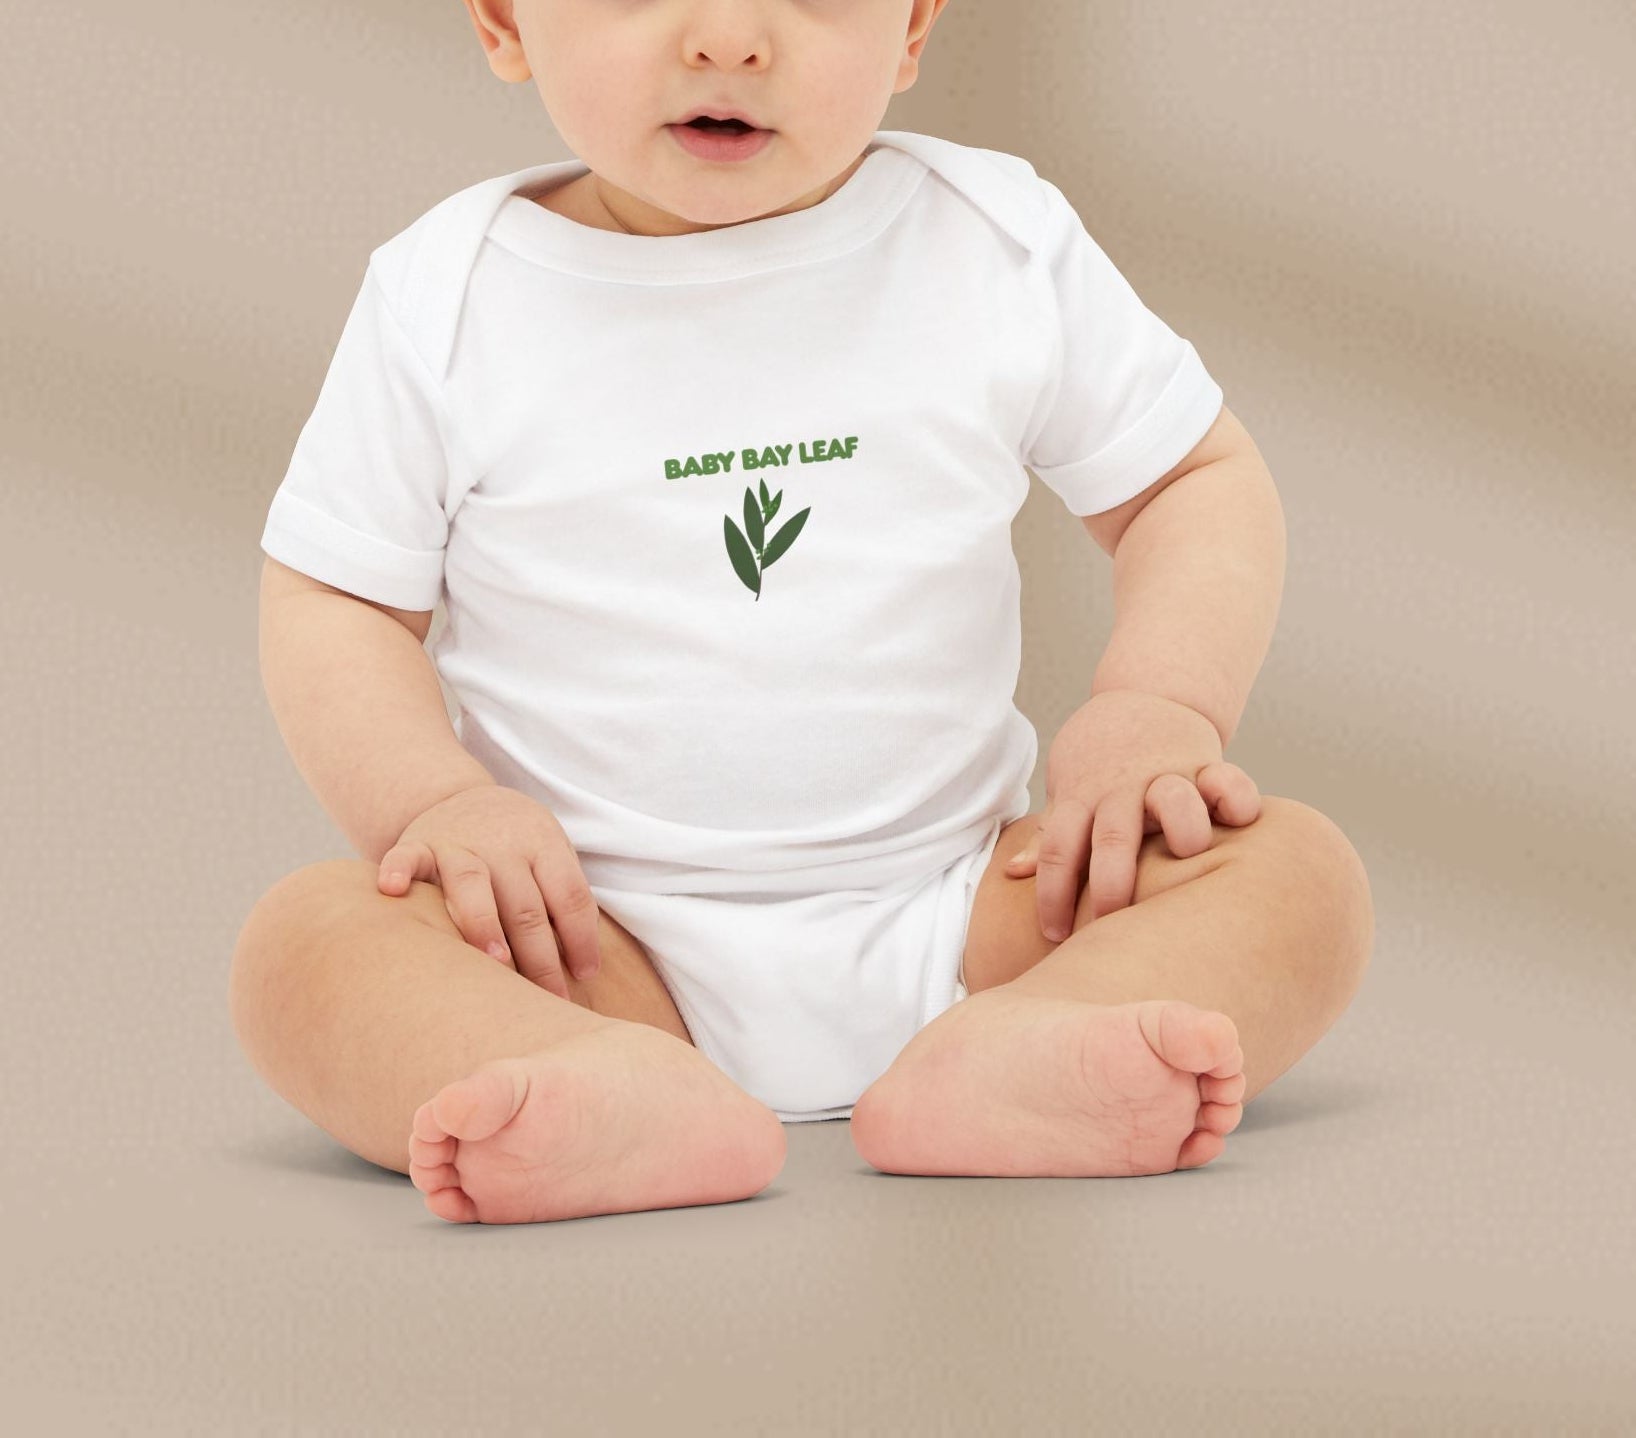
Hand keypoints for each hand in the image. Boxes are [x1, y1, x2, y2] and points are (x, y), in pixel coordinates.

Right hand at [375, 785, 601, 1000]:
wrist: (463, 799)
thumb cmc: (516, 844)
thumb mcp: (550, 854)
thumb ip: (564, 898)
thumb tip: (585, 967)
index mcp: (542, 844)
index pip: (569, 895)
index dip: (580, 937)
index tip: (585, 975)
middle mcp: (502, 844)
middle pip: (525, 905)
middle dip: (539, 957)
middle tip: (548, 997)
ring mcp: (458, 844)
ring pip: (472, 885)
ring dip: (484, 925)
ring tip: (495, 962)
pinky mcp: (419, 844)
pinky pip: (405, 856)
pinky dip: (397, 869)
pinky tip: (390, 890)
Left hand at [1003, 689, 1262, 939]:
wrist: (1146, 696)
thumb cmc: (1101, 760)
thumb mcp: (1070, 791)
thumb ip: (1052, 834)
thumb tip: (1012, 873)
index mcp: (1083, 798)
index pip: (1058, 849)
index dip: (1052, 895)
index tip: (1053, 936)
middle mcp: (1123, 789)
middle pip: (1112, 837)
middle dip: (1112, 883)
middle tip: (1113, 925)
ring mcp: (1166, 775)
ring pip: (1174, 800)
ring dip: (1182, 826)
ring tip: (1189, 853)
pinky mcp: (1206, 764)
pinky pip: (1227, 778)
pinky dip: (1235, 796)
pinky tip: (1242, 820)